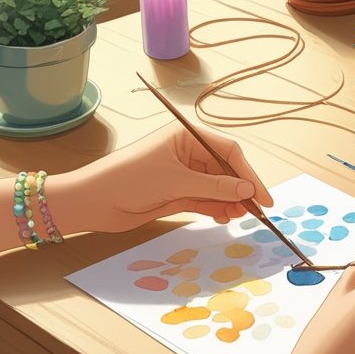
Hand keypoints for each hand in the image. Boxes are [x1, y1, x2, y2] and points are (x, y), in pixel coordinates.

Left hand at [64, 122, 273, 232]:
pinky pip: (206, 199)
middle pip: (226, 169)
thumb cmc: (128, 179)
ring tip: (238, 217)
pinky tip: (224, 217)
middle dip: (241, 189)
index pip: (228, 151)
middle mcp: (187, 152)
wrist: (92, 201)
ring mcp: (183, 174)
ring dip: (230, 201)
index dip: (248, 173)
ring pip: (218, 187)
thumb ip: (215, 186)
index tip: (262, 195)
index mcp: (186, 136)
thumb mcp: (176, 180)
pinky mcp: (177, 193)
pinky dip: (217, 208)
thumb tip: (248, 190)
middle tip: (255, 211)